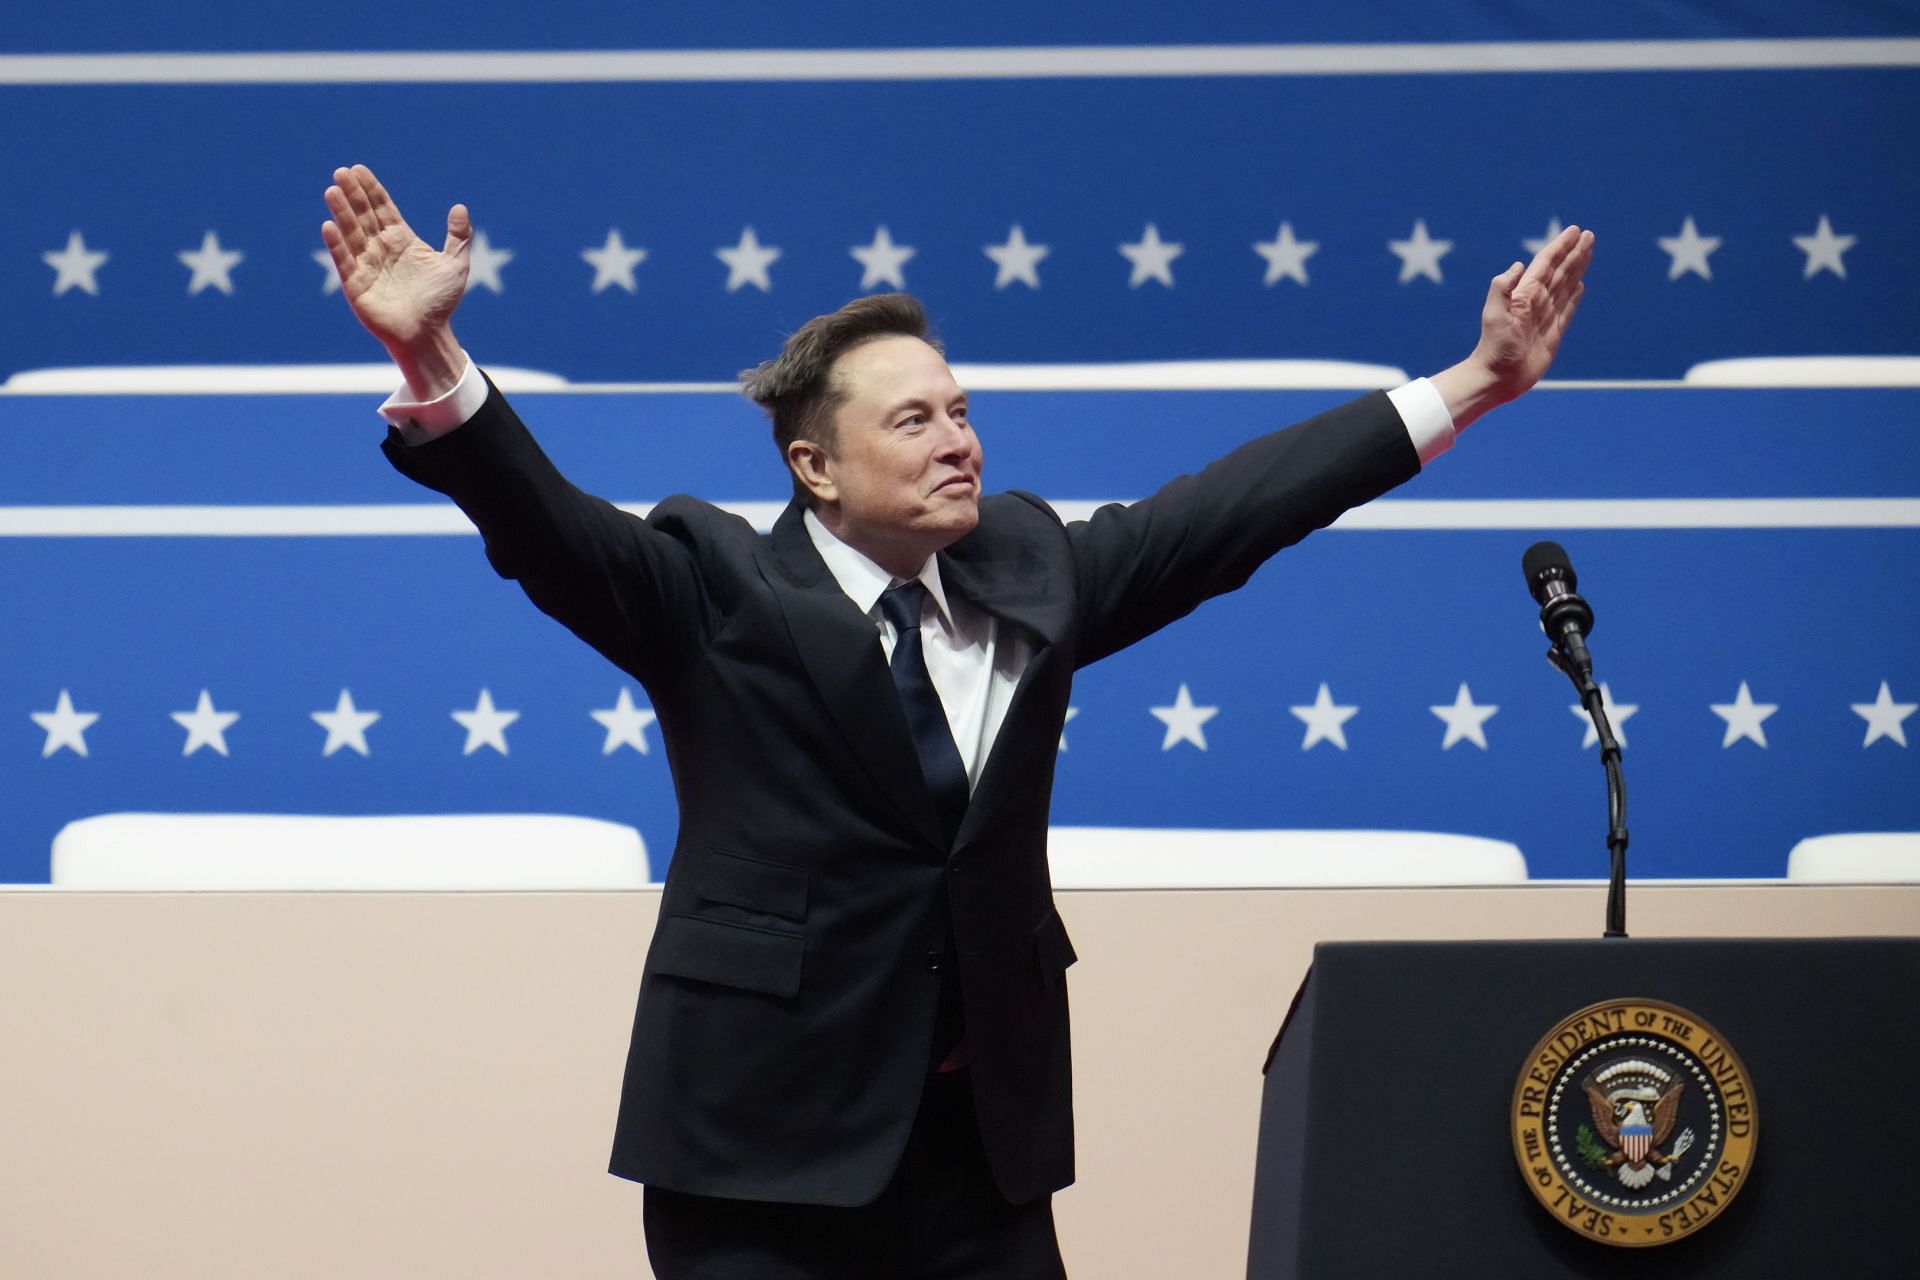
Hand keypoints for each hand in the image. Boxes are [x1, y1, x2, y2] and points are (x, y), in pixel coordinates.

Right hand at [320, 164, 469, 394]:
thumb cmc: (440, 302)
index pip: (383, 208)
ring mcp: (366, 265)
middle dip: (353, 194)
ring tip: (332, 190)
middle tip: (341, 172)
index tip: (359, 169)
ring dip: (341, 212)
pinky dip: (337, 245)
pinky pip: (344, 261)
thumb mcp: (455, 265)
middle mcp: (380, 248)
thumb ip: (458, 237)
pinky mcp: (356, 285)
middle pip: (364, 215)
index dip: (371, 189)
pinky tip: (329, 225)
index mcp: (401, 240)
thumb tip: (460, 207)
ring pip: (351, 233)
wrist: (428, 334)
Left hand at [1431, 224, 1594, 429]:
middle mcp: (1536, 302)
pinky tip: (1580, 285)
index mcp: (1524, 294)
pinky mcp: (1553, 333)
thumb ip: (1502, 288)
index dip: (1560, 247)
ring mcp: (1545, 317)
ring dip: (1577, 268)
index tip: (1575, 231)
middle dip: (1574, 253)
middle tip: (1589, 235)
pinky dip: (1574, 296)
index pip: (1546, 264)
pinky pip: (1567, 309)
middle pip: (1560, 271)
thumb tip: (1518, 266)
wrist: (1497, 377)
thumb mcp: (1493, 314)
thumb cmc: (1494, 347)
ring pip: (1566, 286)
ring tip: (1588, 251)